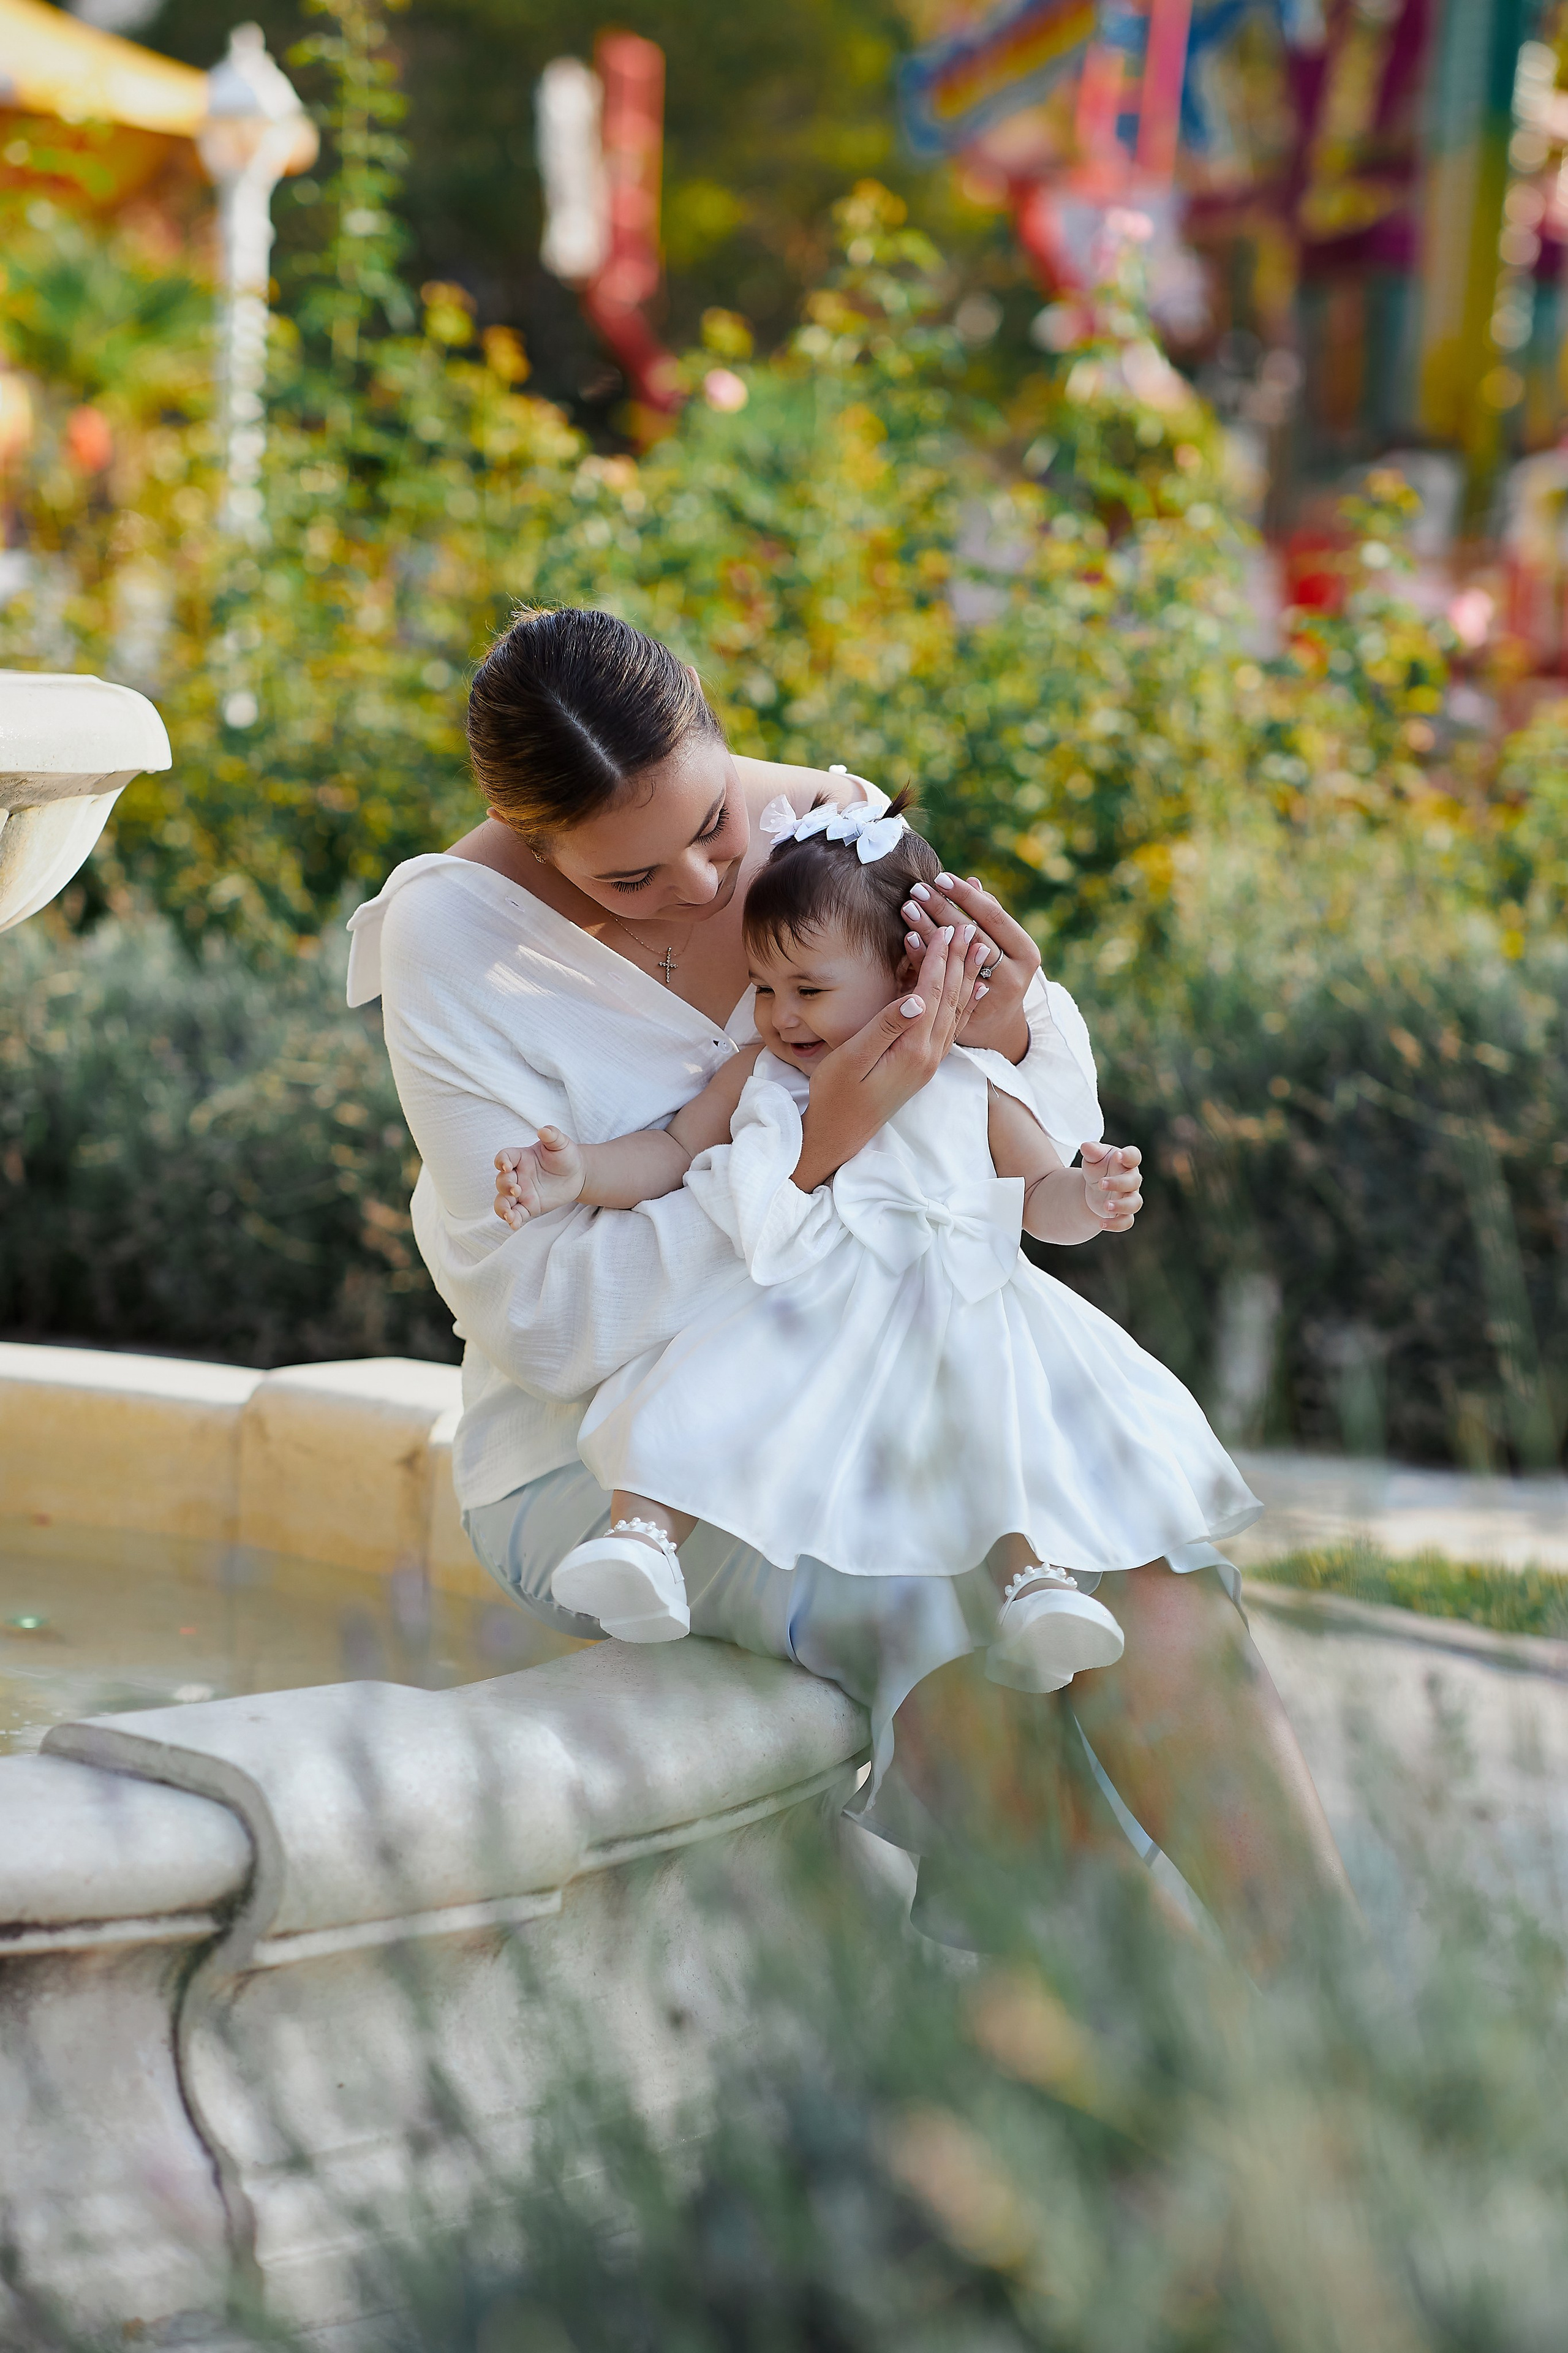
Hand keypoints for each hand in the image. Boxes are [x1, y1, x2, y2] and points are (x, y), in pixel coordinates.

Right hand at [494, 1127, 584, 1227]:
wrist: (577, 1174)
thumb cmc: (565, 1155)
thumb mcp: (561, 1143)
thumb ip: (552, 1135)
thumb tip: (544, 1130)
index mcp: (520, 1157)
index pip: (504, 1157)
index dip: (501, 1161)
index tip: (506, 1166)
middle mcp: (517, 1175)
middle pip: (501, 1181)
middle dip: (505, 1186)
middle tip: (516, 1189)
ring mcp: (521, 1192)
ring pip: (503, 1201)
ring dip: (502, 1207)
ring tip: (508, 1214)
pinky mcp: (528, 1206)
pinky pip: (516, 1214)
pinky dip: (512, 1220)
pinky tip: (513, 1224)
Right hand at [792, 923, 988, 1189]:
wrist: (840, 1133)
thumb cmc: (836, 1094)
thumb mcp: (853, 1058)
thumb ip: (886, 1027)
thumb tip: (917, 997)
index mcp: (912, 1049)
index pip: (932, 993)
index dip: (939, 959)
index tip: (945, 928)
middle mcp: (930, 1055)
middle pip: (951, 998)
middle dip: (958, 960)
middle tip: (967, 926)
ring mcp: (930, 1062)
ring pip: (956, 1011)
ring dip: (967, 977)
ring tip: (978, 948)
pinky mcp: (925, 1065)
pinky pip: (952, 1027)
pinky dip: (965, 1004)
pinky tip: (975, 992)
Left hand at [900, 871, 1041, 1060]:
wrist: (997, 1027)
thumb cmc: (999, 974)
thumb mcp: (1003, 945)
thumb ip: (988, 917)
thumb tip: (972, 880)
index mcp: (1026, 952)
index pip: (994, 916)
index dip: (966, 896)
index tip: (941, 877)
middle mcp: (1014, 975)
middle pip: (974, 935)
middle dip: (943, 909)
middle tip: (917, 889)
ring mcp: (991, 996)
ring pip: (956, 958)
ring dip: (930, 931)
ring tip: (908, 908)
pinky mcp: (967, 1012)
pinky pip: (941, 981)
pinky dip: (924, 959)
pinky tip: (908, 939)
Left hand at [1080, 1140, 1141, 1232]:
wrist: (1094, 1189)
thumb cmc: (1098, 1168)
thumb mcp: (1093, 1158)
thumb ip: (1092, 1151)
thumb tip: (1086, 1146)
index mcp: (1126, 1162)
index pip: (1134, 1156)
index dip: (1129, 1156)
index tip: (1117, 1156)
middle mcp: (1132, 1180)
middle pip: (1134, 1181)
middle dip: (1118, 1183)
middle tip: (1100, 1184)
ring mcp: (1129, 1197)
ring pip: (1135, 1204)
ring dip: (1121, 1206)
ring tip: (1105, 1206)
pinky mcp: (1124, 1213)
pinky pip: (1126, 1221)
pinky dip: (1116, 1224)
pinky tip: (1101, 1224)